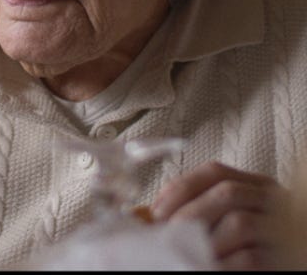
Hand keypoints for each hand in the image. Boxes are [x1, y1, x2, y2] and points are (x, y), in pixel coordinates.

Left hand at [151, 161, 288, 270]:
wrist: (280, 262)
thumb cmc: (242, 244)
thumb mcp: (225, 218)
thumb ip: (201, 208)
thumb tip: (152, 215)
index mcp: (255, 185)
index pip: (215, 171)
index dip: (181, 187)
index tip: (156, 210)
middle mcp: (273, 201)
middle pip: (226, 193)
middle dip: (188, 212)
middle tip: (166, 233)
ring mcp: (281, 228)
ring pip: (239, 222)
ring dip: (203, 238)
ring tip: (184, 250)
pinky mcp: (283, 258)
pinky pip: (250, 257)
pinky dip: (220, 262)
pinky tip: (203, 265)